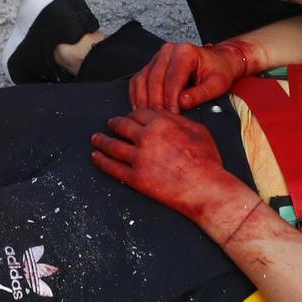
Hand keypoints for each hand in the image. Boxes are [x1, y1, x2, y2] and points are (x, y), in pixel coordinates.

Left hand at [92, 109, 257, 241]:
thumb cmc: (206, 161)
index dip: (132, 114)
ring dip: (101, 140)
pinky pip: (112, 168)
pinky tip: (96, 157)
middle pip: (122, 126)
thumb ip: (177, 120)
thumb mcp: (197, 130)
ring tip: (96, 139)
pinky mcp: (135, 178)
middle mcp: (146, 138)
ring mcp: (138, 159)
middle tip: (110, 124)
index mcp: (161, 124)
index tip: (129, 117)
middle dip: (114, 124)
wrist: (205, 188)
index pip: (138, 113)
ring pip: (112, 145)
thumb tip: (165, 115)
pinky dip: (101, 161)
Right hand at [129, 39, 261, 111]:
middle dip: (155, 102)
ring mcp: (158, 57)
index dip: (170, 100)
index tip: (172, 116)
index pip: (172, 79)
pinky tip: (140, 108)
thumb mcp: (217, 84)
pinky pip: (139, 79)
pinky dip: (137, 95)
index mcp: (185, 52)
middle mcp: (169, 51)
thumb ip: (200, 93)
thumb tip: (183, 102)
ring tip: (147, 116)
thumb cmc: (219, 70)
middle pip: (154, 79)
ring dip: (143, 100)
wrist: (219, 61)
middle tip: (159, 119)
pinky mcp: (152, 64)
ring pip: (143, 79)